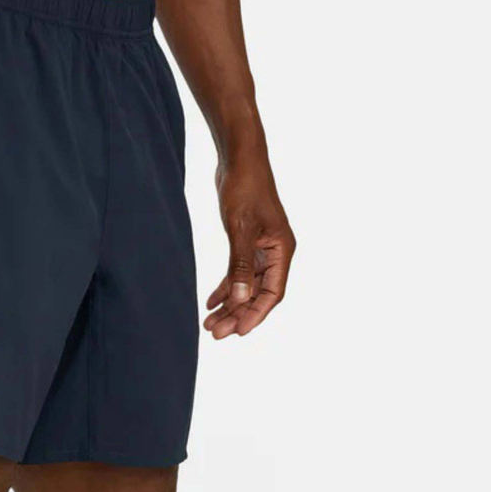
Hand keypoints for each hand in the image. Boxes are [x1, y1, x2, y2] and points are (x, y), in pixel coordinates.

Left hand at [204, 158, 294, 338]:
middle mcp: (275, 252)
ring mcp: (261, 248)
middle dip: (238, 314)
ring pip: (246, 286)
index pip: (273, 293)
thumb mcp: (240, 229)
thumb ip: (240, 265)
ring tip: (209, 323)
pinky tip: (210, 302)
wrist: (238, 158)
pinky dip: (225, 288)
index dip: (255, 314)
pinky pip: (237, 273)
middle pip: (258, 293)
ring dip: (229, 305)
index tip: (237, 333)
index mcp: (282, 250)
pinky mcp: (246, 242)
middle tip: (215, 333)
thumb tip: (240, 299)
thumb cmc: (245, 188)